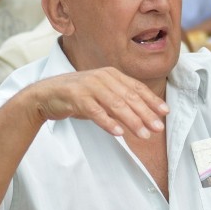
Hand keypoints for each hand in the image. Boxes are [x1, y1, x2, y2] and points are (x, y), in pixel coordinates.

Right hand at [26, 68, 168, 138]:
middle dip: (146, 114)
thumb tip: (146, 115)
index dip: (152, 100)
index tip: (165, 112)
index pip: (137, 88)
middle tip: (158, 128)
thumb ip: (121, 101)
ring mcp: (89, 85)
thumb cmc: (78, 97)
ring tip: (143, 134)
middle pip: (129, 97)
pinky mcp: (75, 96)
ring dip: (132, 121)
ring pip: (115, 104)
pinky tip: (119, 133)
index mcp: (112, 74)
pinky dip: (108, 122)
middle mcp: (102, 77)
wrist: (45, 95)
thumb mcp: (103, 95)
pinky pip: (95, 111)